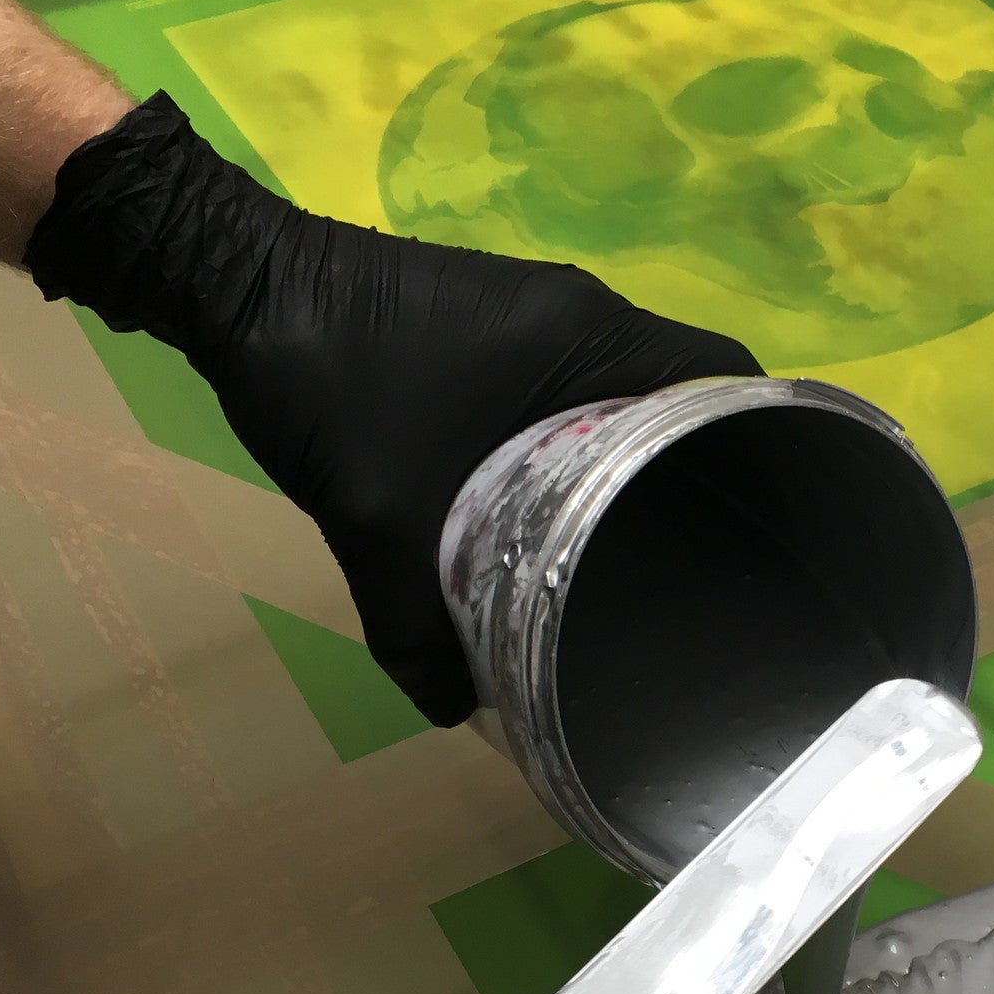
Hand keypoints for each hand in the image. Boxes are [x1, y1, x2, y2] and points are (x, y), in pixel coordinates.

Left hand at [24, 93, 760, 724]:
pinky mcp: (499, 327)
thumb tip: (455, 714)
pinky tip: (560, 517)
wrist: (225, 279)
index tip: (768, 531)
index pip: (727, 377)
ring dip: (635, 465)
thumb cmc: (326, 379)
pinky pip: (576, 391)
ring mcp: (540, 314)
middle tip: (702, 568)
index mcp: (592, 334)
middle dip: (699, 477)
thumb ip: (415, 625)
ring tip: (639, 558)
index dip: (761, 448)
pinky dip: (582, 448)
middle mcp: (585, 313)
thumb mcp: (376, 517)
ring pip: (627, 395)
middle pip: (686, 394)